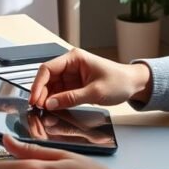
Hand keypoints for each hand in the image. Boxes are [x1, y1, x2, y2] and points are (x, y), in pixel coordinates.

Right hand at [29, 48, 151, 110]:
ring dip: (47, 98)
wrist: (134, 84)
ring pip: (51, 86)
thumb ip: (71, 98)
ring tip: (44, 110)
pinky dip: (55, 101)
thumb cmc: (119, 81)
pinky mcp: (75, 85)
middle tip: (37, 108)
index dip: (38, 84)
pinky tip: (52, 108)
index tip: (35, 98)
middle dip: (41, 92)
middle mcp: (70, 65)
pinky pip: (60, 93)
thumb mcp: (94, 92)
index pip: (48, 68)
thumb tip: (50, 103)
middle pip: (47, 78)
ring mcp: (72, 75)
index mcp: (74, 58)